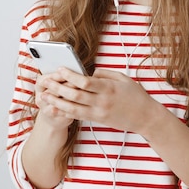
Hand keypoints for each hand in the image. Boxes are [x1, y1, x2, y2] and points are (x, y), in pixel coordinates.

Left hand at [39, 67, 159, 133]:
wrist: (145, 117)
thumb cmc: (135, 95)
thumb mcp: (122, 78)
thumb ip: (104, 74)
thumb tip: (88, 71)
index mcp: (108, 88)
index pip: (85, 81)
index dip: (70, 75)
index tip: (59, 69)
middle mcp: (102, 101)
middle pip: (75, 95)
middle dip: (58, 88)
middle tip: (45, 81)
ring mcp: (99, 112)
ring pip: (73, 108)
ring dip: (56, 101)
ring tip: (43, 95)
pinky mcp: (97, 120)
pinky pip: (77, 116)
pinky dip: (64, 112)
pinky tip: (54, 107)